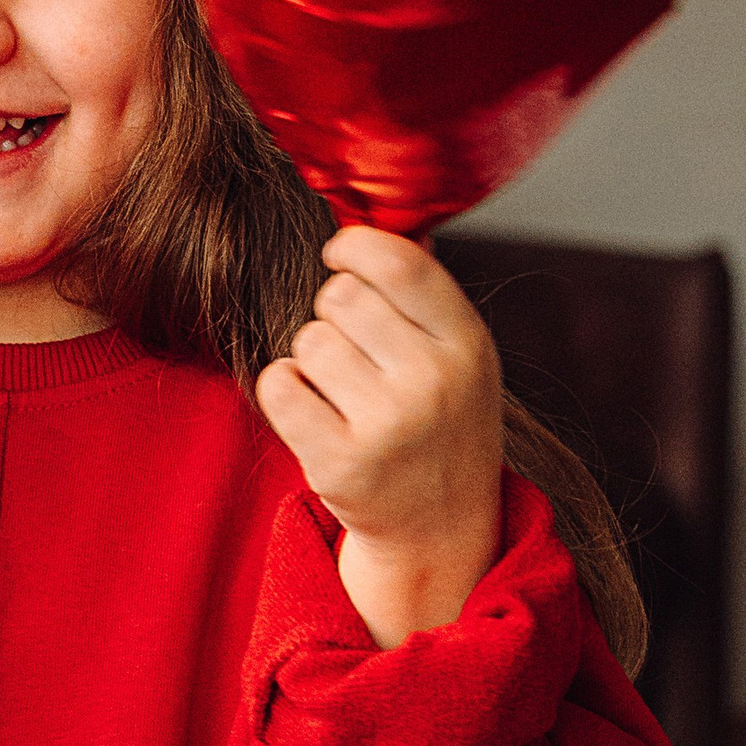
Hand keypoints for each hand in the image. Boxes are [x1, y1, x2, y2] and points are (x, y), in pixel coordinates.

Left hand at [256, 228, 504, 645]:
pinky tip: (314, 412)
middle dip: (334, 314)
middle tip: (355, 354)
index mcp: (468, 343)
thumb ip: (424, 289)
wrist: (440, 529)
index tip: (341, 256)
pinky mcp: (339, 462)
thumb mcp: (460, 353)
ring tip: (344, 393)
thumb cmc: (440, 420)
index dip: (354, 247)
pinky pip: (277, 384)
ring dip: (311, 359)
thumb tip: (378, 215)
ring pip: (306, 340)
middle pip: (341, 295)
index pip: (398, 261)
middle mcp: (434, 382)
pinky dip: (285, 391)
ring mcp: (388, 426)